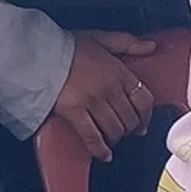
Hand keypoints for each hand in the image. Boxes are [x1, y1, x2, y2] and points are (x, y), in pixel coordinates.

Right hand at [50, 31, 156, 160]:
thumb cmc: (68, 46)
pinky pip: (93, 136)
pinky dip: (100, 149)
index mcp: (118, 71)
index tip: (143, 123)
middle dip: (129, 128)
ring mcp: (93, 102)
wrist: (40, 53)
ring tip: (110, 138)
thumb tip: (150, 47)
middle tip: (124, 131)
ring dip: (115, 138)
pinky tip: (104, 154)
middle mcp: (110, 88)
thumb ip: (128, 43)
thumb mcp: (101, 37)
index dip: (145, 116)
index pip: (143, 100)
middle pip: (130, 119)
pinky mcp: (75, 112)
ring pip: (114, 129)